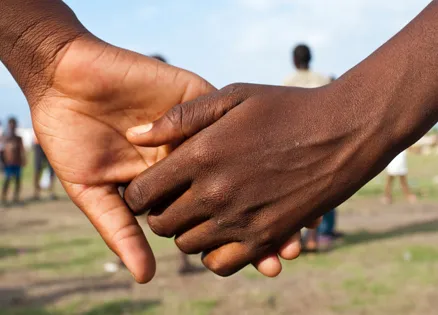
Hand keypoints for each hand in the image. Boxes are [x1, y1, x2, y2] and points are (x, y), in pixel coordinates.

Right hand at [28, 36, 304, 280]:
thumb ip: (120, 229)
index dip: (235, 238)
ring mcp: (193, 129)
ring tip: (297, 216)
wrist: (64, 82)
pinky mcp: (193, 97)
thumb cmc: (70, 138)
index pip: (207, 215)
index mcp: (166, 183)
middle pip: (231, 191)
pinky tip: (275, 160)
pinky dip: (249, 137)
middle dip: (259, 218)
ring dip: (264, 183)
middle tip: (290, 249)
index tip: (267, 263)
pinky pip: (225, 117)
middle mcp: (186, 159)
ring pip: (238, 156)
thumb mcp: (93, 190)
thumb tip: (145, 277)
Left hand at [123, 83, 362, 275]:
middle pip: (161, 224)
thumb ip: (179, 118)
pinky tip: (222, 233)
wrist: (343, 131)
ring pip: (187, 246)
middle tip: (176, 199)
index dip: (138, 192)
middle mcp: (215, 193)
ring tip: (202, 214)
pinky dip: (214, 254)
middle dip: (161, 213)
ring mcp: (241, 220)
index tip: (149, 187)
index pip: (141, 193)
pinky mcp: (267, 238)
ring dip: (187, 233)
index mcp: (201, 156)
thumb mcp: (232, 96)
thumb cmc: (285, 108)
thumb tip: (134, 135)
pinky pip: (221, 264)